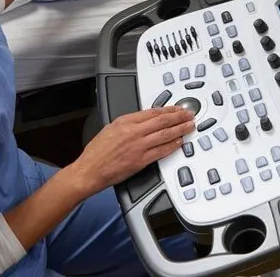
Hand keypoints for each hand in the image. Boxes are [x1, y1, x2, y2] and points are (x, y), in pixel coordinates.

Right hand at [69, 106, 194, 193]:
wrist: (90, 170)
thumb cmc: (97, 152)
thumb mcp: (111, 128)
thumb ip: (129, 123)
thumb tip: (144, 120)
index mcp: (125, 121)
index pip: (153, 112)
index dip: (168, 109)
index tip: (177, 109)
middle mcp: (133, 132)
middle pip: (162, 121)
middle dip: (179, 117)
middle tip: (189, 115)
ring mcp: (138, 146)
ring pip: (165, 134)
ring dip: (180, 129)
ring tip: (189, 126)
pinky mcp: (141, 161)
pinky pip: (161, 151)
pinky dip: (172, 146)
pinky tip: (179, 142)